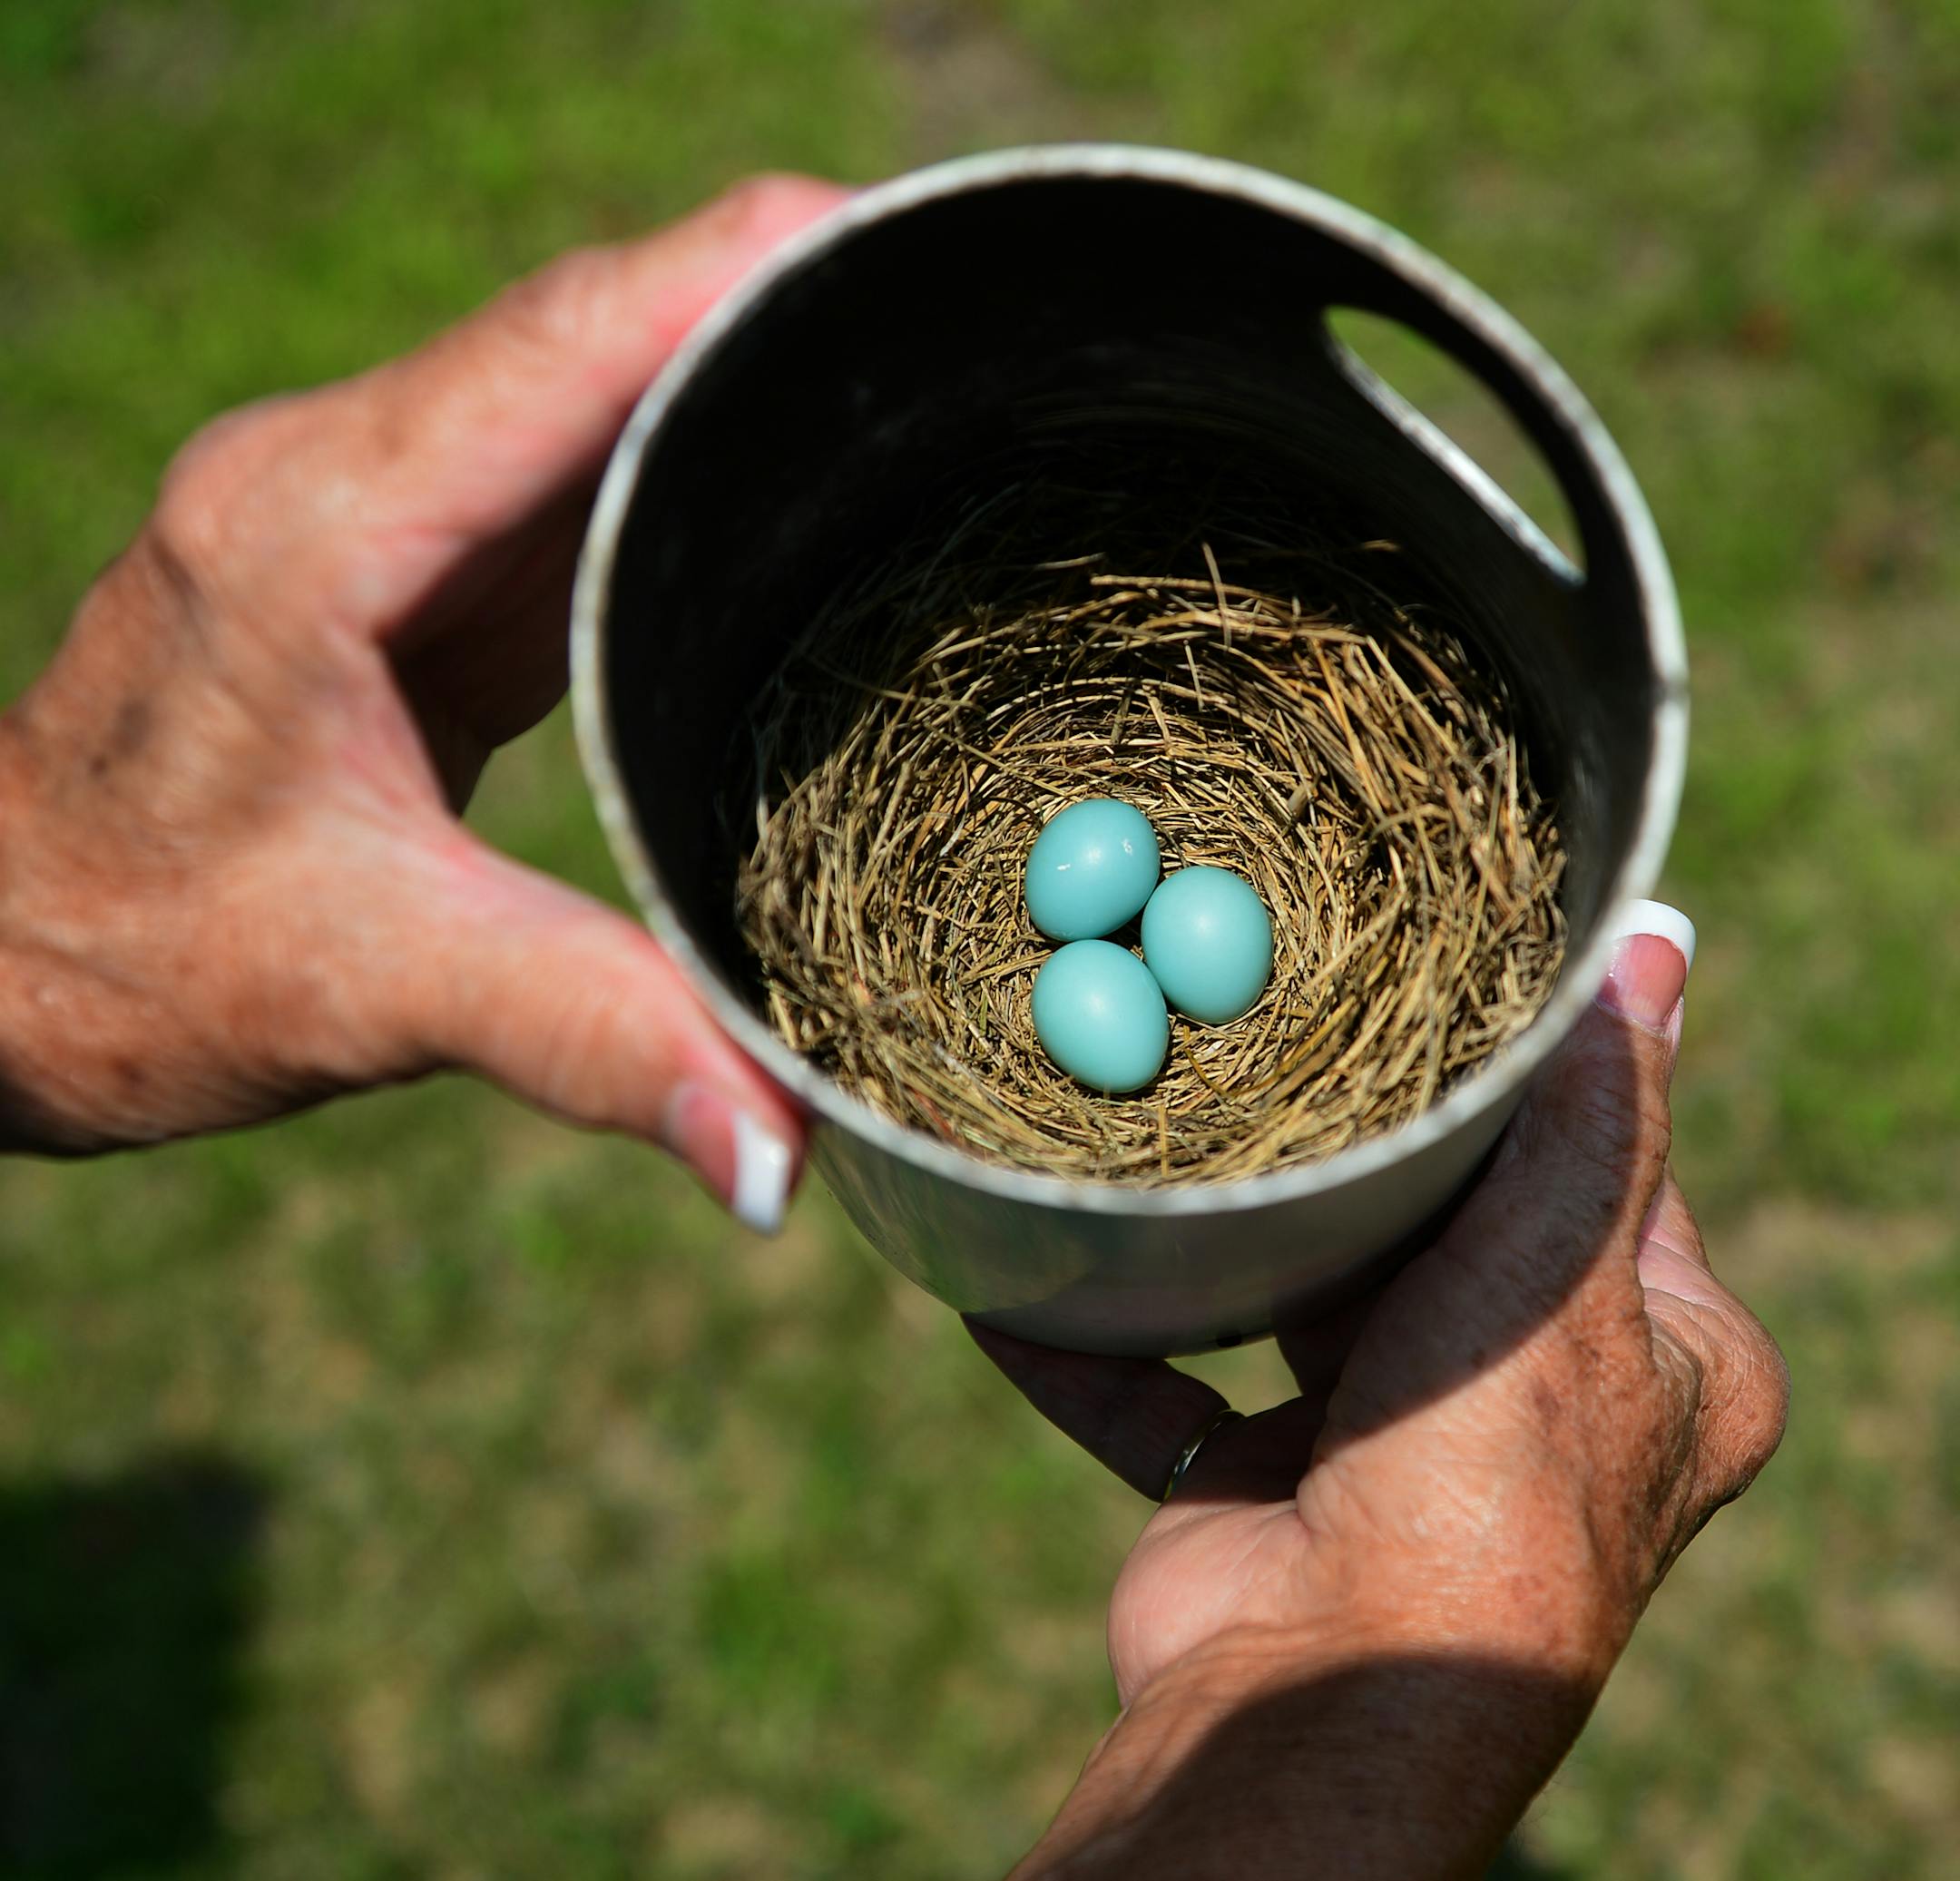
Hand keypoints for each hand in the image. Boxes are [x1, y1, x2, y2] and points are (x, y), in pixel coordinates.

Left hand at [0, 176, 846, 1225]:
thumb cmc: (133, 958)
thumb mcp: (375, 992)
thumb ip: (595, 1045)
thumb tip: (787, 1164)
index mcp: (321, 529)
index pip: (566, 342)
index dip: (744, 274)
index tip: (903, 252)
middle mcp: (345, 475)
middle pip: (599, 328)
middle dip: (784, 304)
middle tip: (969, 330)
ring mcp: (376, 506)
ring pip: (591, 383)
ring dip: (743, 371)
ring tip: (922, 392)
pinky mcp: (406, 561)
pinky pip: (571, 465)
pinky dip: (691, 458)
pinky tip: (795, 488)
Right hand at [980, 914, 1788, 1878]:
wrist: (1324, 1690)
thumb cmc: (1483, 1470)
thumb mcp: (1560, 1260)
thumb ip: (1597, 1107)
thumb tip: (1658, 944)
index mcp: (1656, 1367)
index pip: (1602, 1181)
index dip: (1529, 1090)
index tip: (1442, 986)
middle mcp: (1525, 1411)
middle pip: (1434, 1230)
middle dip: (1353, 1147)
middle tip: (1270, 1019)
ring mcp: (1379, 1454)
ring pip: (1288, 1301)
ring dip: (1215, 1235)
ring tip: (1147, 1107)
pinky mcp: (1252, 1490)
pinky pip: (1160, 1390)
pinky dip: (1093, 1339)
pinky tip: (1017, 1277)